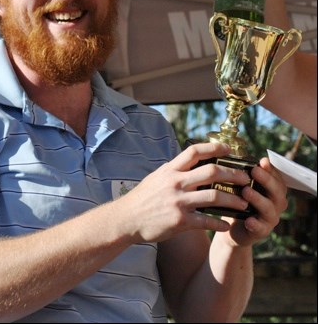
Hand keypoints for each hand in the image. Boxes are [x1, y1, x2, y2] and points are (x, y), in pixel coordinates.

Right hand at [118, 142, 253, 242]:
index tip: (228, 148)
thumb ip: (175, 171)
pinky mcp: (180, 221)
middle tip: (245, 178)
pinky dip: (220, 223)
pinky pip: (207, 221)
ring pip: (214, 196)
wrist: (127, 219)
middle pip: (211, 172)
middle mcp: (176, 183)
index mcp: (170, 170)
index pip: (194, 151)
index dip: (213, 147)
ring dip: (233, 200)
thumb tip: (192, 162)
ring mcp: (178, 201)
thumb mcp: (157, 177)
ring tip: (244, 203)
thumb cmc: (143, 198)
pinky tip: (227, 225)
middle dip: (233, 173)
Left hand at [222, 157, 288, 246]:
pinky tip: (248, 220)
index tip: (263, 161)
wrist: (231, 228)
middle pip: (277, 191)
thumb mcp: (240, 185)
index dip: (271, 169)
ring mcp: (269, 218)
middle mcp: (275, 204)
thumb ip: (241, 173)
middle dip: (266, 180)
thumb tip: (229, 153)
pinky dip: (255, 224)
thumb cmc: (237, 201)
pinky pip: (261, 228)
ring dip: (258, 199)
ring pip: (269, 209)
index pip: (277, 178)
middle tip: (254, 171)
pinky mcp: (260, 232)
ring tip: (246, 191)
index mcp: (272, 190)